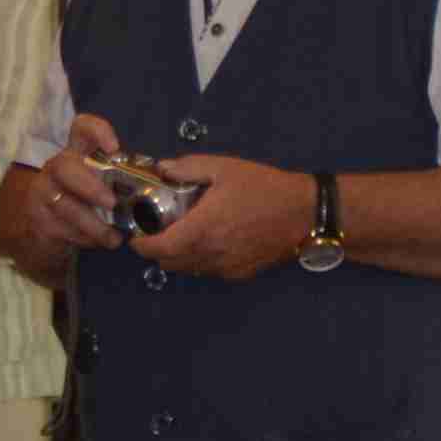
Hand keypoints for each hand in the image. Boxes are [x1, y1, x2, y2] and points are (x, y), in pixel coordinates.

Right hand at [15, 115, 127, 267]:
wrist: (51, 231)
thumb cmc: (87, 202)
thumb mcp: (105, 185)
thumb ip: (124, 179)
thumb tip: (161, 180)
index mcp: (77, 152)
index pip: (81, 128)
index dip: (97, 131)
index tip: (114, 148)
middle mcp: (57, 167)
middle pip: (64, 166)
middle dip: (89, 186)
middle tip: (112, 203)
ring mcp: (43, 192)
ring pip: (64, 204)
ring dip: (92, 223)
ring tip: (113, 238)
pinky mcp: (39, 218)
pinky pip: (61, 227)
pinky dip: (84, 237)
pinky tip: (99, 243)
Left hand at [125, 153, 302, 283]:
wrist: (304, 213)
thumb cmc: (264, 187)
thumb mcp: (224, 168)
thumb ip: (187, 168)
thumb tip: (162, 169)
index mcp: (201, 229)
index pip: (158, 249)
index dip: (141, 245)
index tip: (136, 235)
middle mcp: (210, 254)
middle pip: (169, 262)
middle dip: (158, 249)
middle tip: (160, 230)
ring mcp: (225, 267)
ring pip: (188, 269)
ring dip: (179, 256)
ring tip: (186, 233)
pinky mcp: (240, 273)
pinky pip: (210, 271)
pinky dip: (202, 260)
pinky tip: (213, 240)